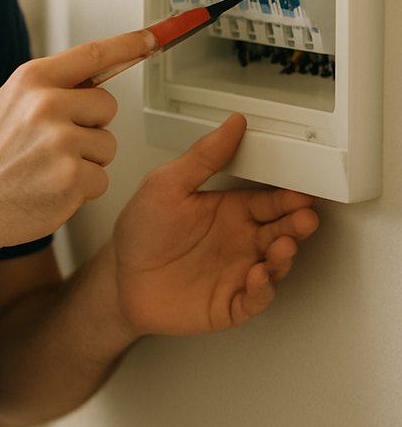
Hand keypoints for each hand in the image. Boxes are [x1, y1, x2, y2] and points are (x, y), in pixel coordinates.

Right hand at [0, 29, 156, 255]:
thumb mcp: (10, 105)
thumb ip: (50, 88)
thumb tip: (96, 76)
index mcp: (31, 80)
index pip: (93, 54)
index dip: (129, 44)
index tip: (153, 37)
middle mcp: (46, 104)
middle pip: (107, 105)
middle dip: (91, 125)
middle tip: (55, 143)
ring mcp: (60, 141)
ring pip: (107, 144)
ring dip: (88, 160)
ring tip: (49, 167)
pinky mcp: (72, 177)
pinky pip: (102, 178)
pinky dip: (82, 188)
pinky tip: (51, 187)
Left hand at [112, 113, 318, 335]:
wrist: (121, 277)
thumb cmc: (141, 231)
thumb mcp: (167, 184)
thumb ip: (203, 157)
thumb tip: (231, 124)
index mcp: (228, 210)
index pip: (269, 201)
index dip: (288, 198)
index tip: (301, 192)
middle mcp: (239, 240)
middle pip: (280, 231)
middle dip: (296, 224)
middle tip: (304, 217)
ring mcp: (238, 272)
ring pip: (275, 265)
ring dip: (283, 256)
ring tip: (283, 245)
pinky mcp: (231, 303)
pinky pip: (255, 298)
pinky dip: (262, 290)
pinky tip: (259, 276)